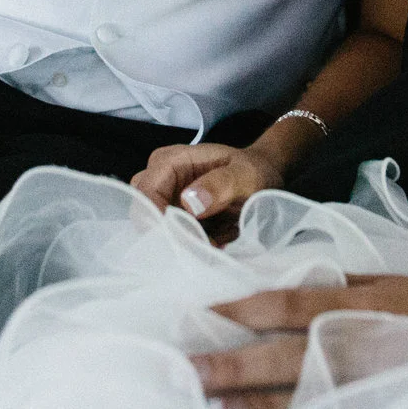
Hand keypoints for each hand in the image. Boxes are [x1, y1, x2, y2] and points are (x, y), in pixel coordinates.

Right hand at [132, 142, 282, 239]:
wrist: (262, 179)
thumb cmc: (252, 172)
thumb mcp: (244, 176)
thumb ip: (220, 185)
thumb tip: (188, 202)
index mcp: (169, 161)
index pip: (146, 194)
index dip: (160, 221)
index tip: (190, 240)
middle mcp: (159, 180)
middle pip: (145, 215)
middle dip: (172, 236)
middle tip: (206, 246)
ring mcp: (164, 201)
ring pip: (157, 231)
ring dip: (183, 244)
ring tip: (215, 244)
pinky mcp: (173, 219)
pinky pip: (171, 239)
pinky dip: (190, 247)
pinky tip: (214, 245)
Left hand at [194, 275, 407, 408]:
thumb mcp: (381, 281)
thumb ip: (333, 285)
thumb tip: (284, 285)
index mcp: (351, 307)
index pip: (283, 307)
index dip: (238, 310)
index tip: (202, 313)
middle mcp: (351, 345)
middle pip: (277, 358)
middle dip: (228, 366)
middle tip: (186, 370)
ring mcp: (362, 383)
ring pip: (295, 398)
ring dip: (249, 405)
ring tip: (212, 407)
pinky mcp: (371, 408)